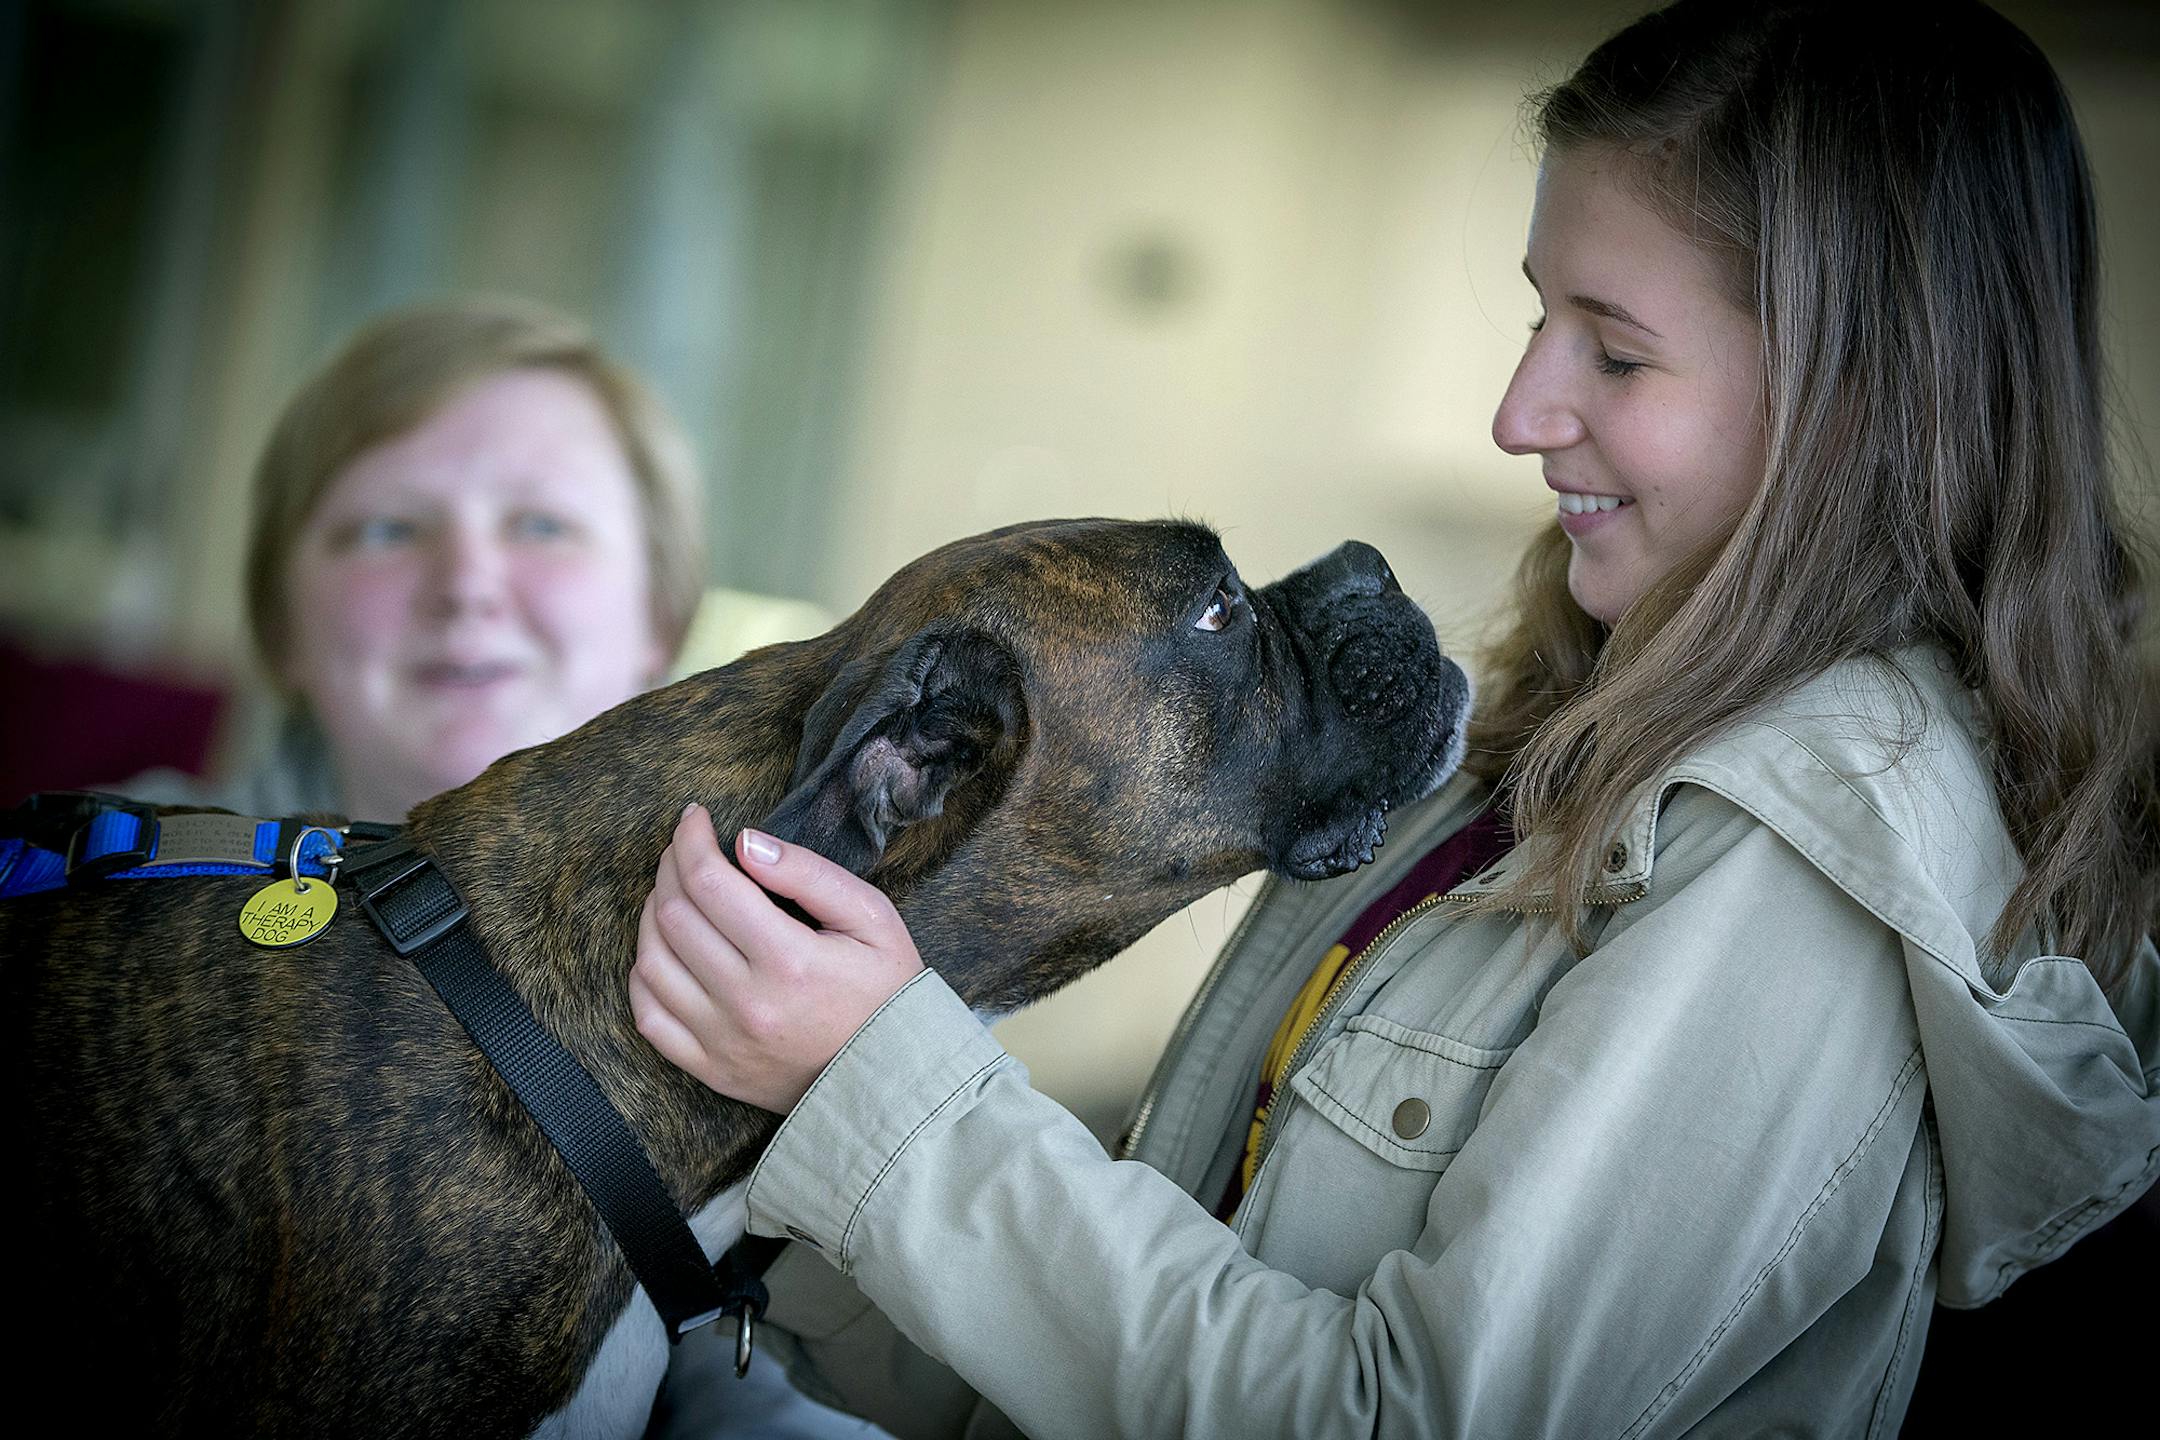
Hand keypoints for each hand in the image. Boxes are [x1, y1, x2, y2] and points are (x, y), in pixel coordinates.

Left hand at [629, 804, 925, 1112]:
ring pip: (652, 961)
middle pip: (674, 915)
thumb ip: (809, 874)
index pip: (708, 882)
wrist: (895, 1079)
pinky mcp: (711, 1070)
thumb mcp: (872, 918)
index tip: (695, 818)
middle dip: (670, 866)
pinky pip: (650, 1017)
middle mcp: (746, 1003)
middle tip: (686, 848)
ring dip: (652, 913)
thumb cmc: (887, 991)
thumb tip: (745, 841)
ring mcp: (723, 1042)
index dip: (690, 839)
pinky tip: (662, 950)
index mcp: (788, 961)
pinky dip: (644, 974)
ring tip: (673, 891)